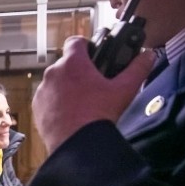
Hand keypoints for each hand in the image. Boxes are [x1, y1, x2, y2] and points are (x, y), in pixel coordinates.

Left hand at [33, 37, 155, 153]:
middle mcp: (53, 73)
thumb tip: (148, 56)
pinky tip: (70, 111)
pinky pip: (46, 98)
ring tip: (82, 100)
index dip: (85, 45)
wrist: (77, 144)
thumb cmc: (98, 115)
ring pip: (55, 81)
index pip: (75, 41)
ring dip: (66, 86)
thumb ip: (138, 68)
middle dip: (78, 70)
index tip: (93, 53)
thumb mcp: (124, 89)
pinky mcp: (36, 106)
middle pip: (65, 63)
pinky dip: (56, 101)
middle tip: (93, 83)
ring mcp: (42, 90)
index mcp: (72, 64)